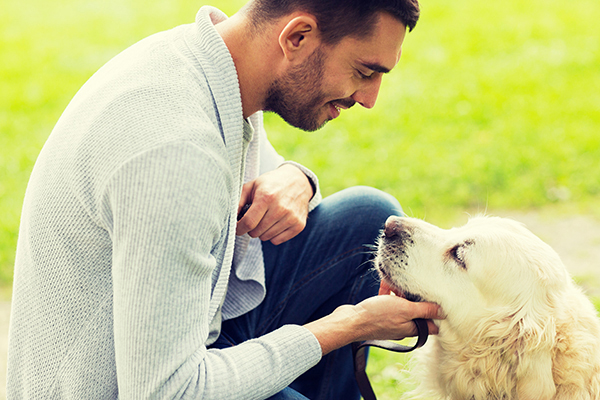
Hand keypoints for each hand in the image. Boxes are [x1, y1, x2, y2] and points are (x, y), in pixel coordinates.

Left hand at [236, 164, 313, 244]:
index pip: (248, 222)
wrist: (299, 181)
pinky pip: (277, 240)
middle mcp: (280, 208)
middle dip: (251, 228)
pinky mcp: (299, 225)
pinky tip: (275, 223)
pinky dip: (273, 235)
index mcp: (266, 197)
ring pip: (266, 237)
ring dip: (262, 231)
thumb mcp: (253, 185)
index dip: (239, 228)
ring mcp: (291, 218)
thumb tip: (230, 218)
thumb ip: (239, 201)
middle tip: (254, 219)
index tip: (237, 228)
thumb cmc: (272, 183)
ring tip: (265, 219)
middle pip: (256, 232)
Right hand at [304, 295, 443, 354]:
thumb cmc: (377, 316)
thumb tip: (443, 311)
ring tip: (395, 281)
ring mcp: (390, 321)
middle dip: (414, 297)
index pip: (431, 325)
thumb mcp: (405, 309)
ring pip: (401, 305)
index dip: (436, 314)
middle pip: (415, 311)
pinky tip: (384, 283)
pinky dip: (387, 293)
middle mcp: (402, 327)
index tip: (438, 300)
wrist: (350, 321)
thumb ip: (424, 310)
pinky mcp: (378, 315)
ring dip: (399, 292)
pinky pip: (388, 302)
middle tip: (413, 285)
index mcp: (411, 329)